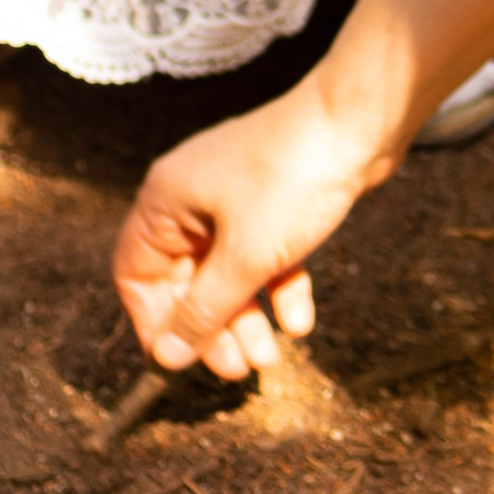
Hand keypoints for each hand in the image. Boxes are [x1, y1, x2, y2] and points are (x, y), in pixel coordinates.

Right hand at [113, 77, 384, 376]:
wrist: (358, 124)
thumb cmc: (290, 182)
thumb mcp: (244, 258)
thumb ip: (203, 311)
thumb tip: (165, 356)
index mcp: (165, 200)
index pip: (135, 272)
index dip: (153, 321)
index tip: (180, 361)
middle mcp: (191, 197)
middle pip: (186, 279)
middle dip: (212, 326)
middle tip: (237, 369)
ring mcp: (234, 198)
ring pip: (227, 272)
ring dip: (247, 317)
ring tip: (271, 356)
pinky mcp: (272, 201)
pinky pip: (262, 255)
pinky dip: (278, 287)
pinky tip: (300, 321)